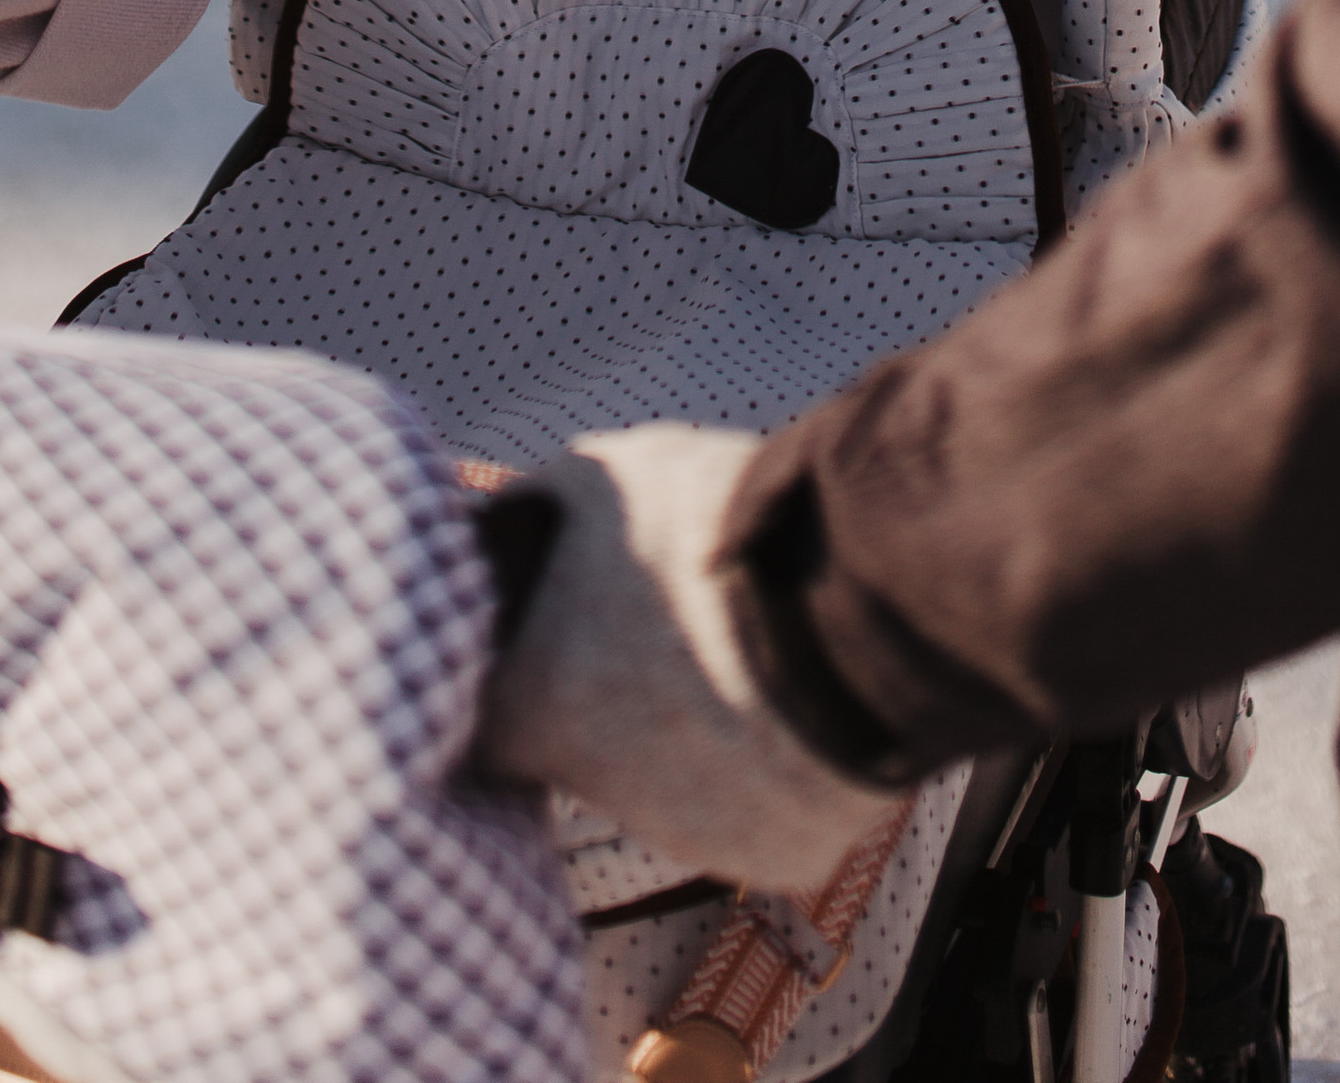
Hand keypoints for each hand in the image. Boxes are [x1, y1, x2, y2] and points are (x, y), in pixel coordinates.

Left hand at [473, 427, 896, 888]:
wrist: (855, 595)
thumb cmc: (714, 530)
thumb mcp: (602, 483)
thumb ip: (543, 513)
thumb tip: (512, 520)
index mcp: (533, 706)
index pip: (484, 726)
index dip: (512, 683)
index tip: (541, 652)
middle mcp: (596, 794)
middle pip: (582, 759)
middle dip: (610, 705)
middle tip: (656, 642)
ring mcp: (687, 834)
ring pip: (669, 789)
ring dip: (686, 734)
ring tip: (735, 656)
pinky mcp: (768, 856)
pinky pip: (751, 812)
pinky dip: (761, 767)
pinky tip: (786, 703)